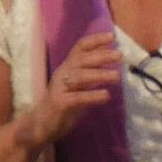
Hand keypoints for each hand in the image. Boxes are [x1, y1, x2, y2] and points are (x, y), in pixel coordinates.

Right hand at [16, 29, 125, 154]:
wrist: (41, 125)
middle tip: (119, 55)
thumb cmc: (64, 102)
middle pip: (81, 60)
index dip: (94, 41)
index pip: (79, 49)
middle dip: (101, 56)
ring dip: (99, 75)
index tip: (112, 37)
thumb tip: (111, 61)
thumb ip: (92, 73)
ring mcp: (60, 89)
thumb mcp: (79, 85)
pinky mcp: (59, 104)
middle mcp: (63, 74)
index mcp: (68, 67)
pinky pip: (77, 98)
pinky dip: (92, 95)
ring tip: (117, 77)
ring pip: (79, 77)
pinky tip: (106, 95)